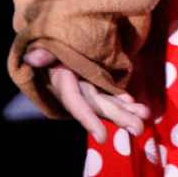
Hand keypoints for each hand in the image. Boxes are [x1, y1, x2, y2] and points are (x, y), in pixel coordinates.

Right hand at [23, 48, 150, 143]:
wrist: (52, 41)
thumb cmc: (48, 41)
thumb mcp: (44, 44)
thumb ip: (42, 53)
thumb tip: (32, 58)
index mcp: (61, 80)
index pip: (75, 102)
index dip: (88, 119)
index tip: (102, 137)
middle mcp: (75, 88)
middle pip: (97, 105)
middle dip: (117, 117)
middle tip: (138, 128)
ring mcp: (86, 86)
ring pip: (106, 101)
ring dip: (125, 111)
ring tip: (145, 117)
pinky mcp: (95, 81)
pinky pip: (110, 93)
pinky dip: (123, 100)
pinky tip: (138, 107)